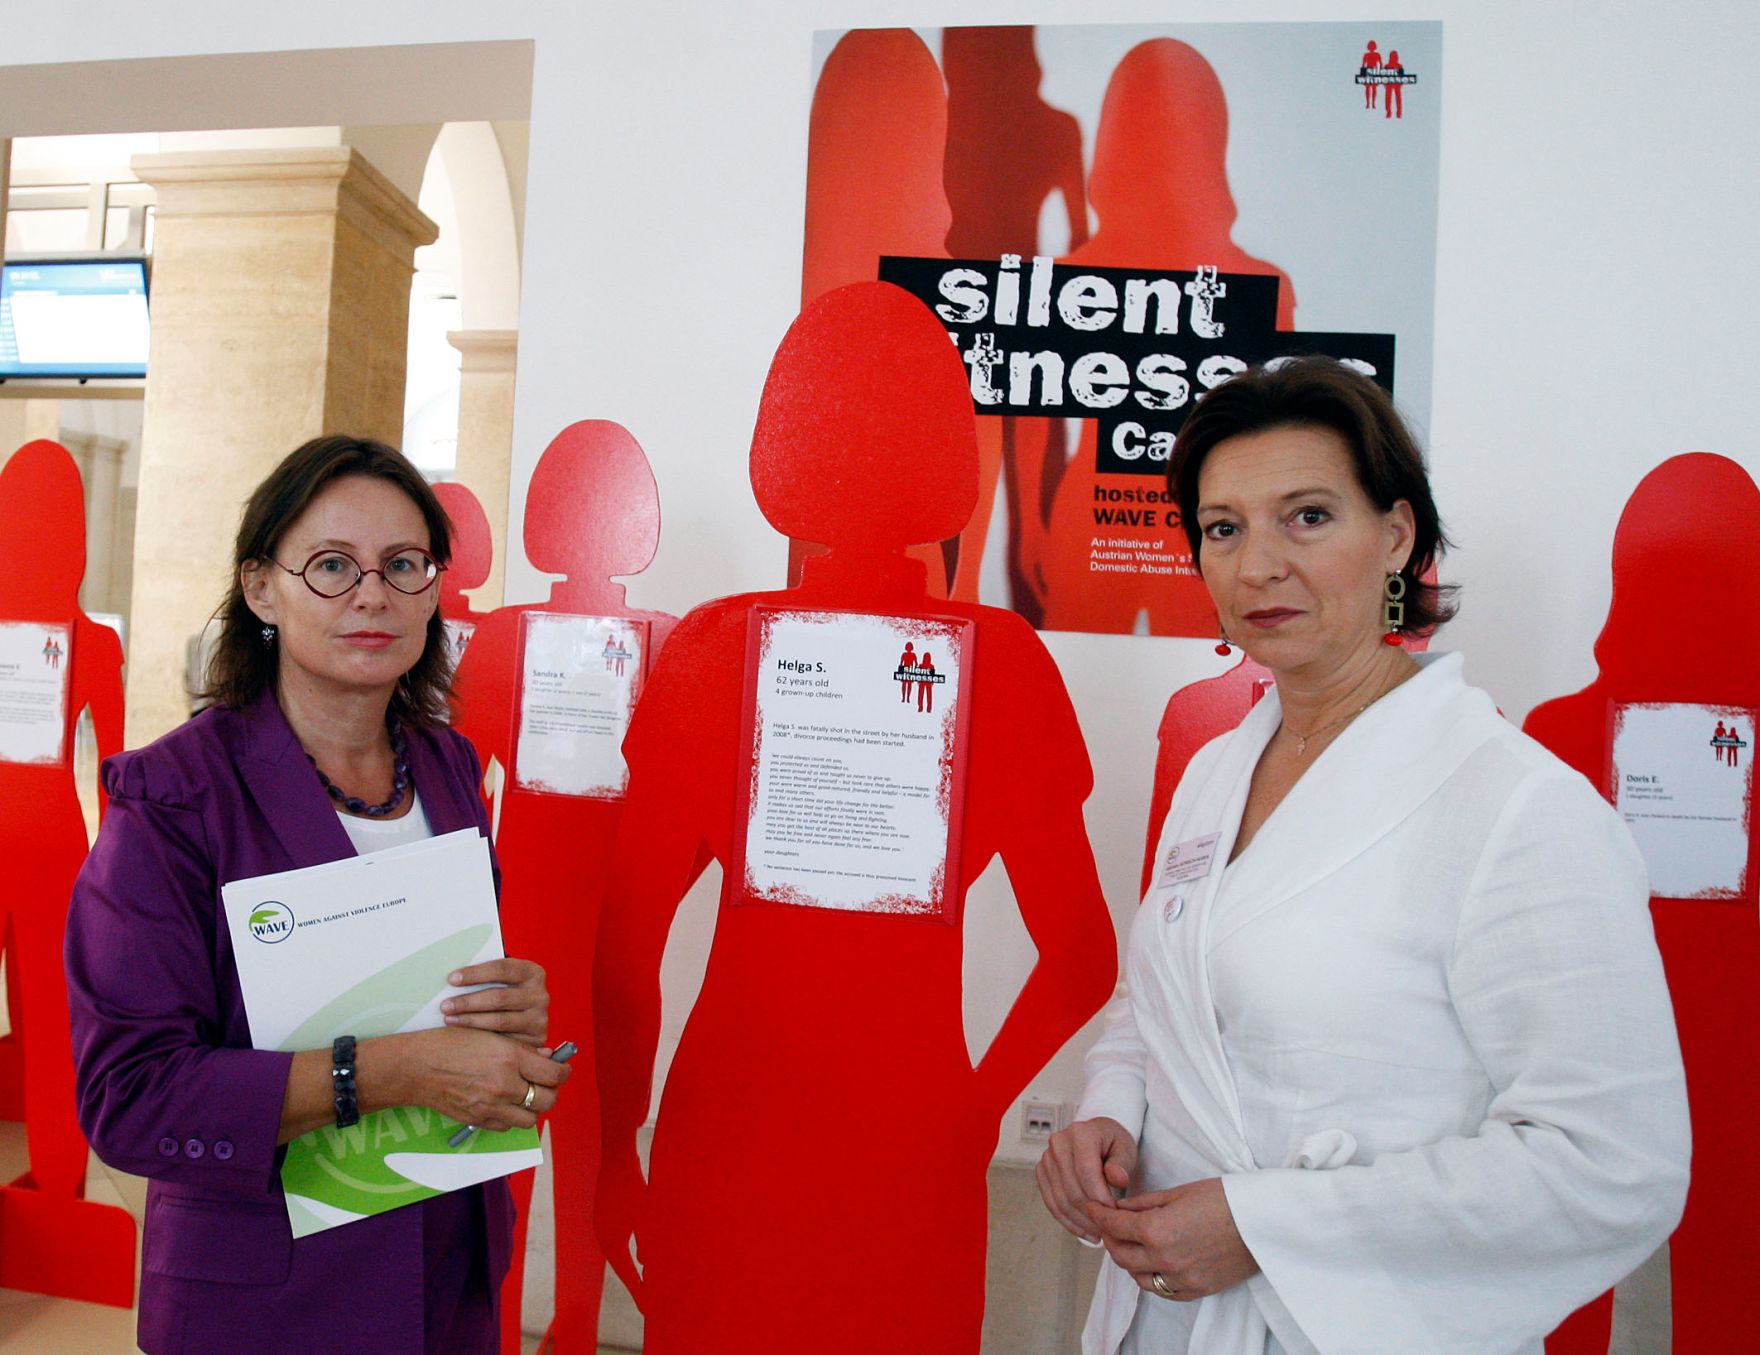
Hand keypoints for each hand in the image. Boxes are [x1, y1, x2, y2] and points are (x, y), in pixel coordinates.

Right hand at [401, 1026, 569, 1131]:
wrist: (417, 1066)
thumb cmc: (451, 1044)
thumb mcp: (490, 1034)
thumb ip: (522, 1049)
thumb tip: (548, 1057)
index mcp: (510, 1057)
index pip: (554, 1074)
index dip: (564, 1072)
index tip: (563, 1069)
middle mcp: (505, 1084)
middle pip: (547, 1100)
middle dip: (551, 1092)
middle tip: (546, 1084)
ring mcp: (492, 1106)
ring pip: (530, 1118)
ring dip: (532, 1108)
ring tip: (526, 1095)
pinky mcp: (479, 1120)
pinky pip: (507, 1126)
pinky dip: (511, 1117)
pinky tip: (505, 1103)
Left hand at [442, 957, 549, 1044]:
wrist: (528, 1018)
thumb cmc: (505, 993)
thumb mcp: (504, 980)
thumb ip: (486, 975)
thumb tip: (452, 973)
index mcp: (533, 972)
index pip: (502, 969)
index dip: (475, 974)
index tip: (451, 979)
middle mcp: (540, 995)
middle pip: (499, 998)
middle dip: (468, 1002)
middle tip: (444, 1006)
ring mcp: (539, 1020)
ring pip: (500, 1021)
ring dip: (470, 1021)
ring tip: (449, 1020)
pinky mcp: (535, 1041)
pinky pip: (505, 1042)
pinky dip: (482, 1040)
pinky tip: (465, 1037)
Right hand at [596, 1144, 647, 1305]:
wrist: (615, 1154)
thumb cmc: (633, 1184)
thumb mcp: (646, 1215)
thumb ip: (648, 1241)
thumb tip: (647, 1263)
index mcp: (611, 1240)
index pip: (626, 1273)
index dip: (639, 1290)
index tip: (649, 1308)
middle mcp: (603, 1236)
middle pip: (620, 1266)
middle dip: (635, 1283)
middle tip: (649, 1301)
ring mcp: (602, 1224)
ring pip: (619, 1253)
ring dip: (632, 1267)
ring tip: (645, 1282)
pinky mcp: (606, 1214)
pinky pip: (618, 1240)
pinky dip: (628, 1251)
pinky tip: (640, 1256)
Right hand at [1037, 1115, 1137, 1241]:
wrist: (1098, 1137)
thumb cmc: (1112, 1143)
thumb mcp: (1126, 1149)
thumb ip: (1122, 1164)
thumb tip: (1118, 1178)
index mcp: (1080, 1133)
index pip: (1086, 1173)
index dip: (1100, 1198)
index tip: (1113, 1214)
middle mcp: (1059, 1143)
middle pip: (1072, 1189)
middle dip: (1090, 1214)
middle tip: (1107, 1228)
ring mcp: (1047, 1158)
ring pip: (1060, 1199)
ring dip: (1079, 1222)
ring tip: (1097, 1233)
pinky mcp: (1042, 1172)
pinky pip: (1051, 1202)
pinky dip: (1067, 1220)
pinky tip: (1082, 1230)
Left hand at [1082, 1177, 1257, 1300]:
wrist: (1262, 1222)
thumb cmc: (1224, 1199)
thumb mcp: (1179, 1193)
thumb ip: (1144, 1204)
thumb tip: (1121, 1208)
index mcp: (1157, 1230)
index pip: (1114, 1226)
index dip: (1099, 1215)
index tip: (1092, 1207)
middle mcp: (1164, 1259)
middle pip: (1120, 1255)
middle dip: (1109, 1237)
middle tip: (1109, 1224)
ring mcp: (1180, 1278)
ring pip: (1138, 1276)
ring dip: (1128, 1259)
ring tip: (1130, 1243)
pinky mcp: (1195, 1289)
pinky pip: (1162, 1290)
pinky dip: (1151, 1277)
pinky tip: (1153, 1262)